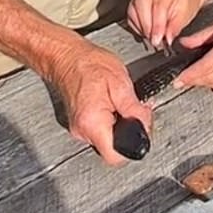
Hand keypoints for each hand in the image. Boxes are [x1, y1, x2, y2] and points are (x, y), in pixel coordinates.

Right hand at [50, 38, 151, 164]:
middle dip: (128, 132)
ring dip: (119, 126)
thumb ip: (135, 110)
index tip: (139, 128)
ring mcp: (78, 129)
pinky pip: (100, 131)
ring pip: (108, 140)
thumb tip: (145, 127)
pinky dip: (110, 121)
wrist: (67, 56)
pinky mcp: (79, 124)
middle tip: (130, 110)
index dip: (132, 146)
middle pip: (113, 148)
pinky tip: (110, 105)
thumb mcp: (120, 84)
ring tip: (118, 104)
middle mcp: (82, 131)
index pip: (116, 156)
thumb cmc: (90, 65)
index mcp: (93, 123)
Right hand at [127, 0, 200, 47]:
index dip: (157, 25)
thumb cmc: (183, 5)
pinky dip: (137, 28)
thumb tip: (166, 39)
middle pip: (141, 5)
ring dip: (141, 28)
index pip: (158, 5)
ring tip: (152, 38)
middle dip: (146, 27)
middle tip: (154, 41)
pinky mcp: (133, 1)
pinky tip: (146, 33)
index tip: (158, 39)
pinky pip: (130, 16)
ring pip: (132, 11)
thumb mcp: (185, 14)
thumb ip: (175, 26)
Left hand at [173, 2, 212, 90]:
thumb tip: (185, 43)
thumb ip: (204, 35)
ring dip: (205, 83)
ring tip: (193, 77)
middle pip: (212, 78)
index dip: (190, 75)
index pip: (207, 66)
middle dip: (194, 81)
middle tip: (181, 80)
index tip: (178, 79)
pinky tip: (210, 75)